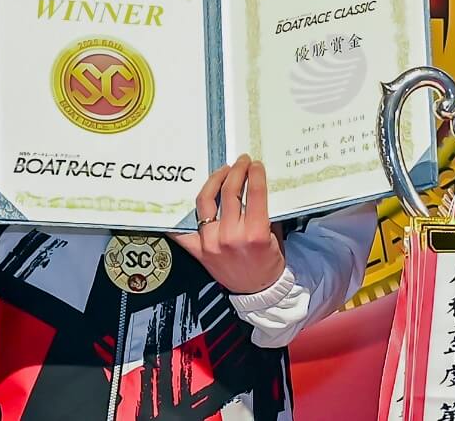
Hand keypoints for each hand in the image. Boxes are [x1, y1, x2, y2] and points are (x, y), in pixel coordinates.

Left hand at [171, 154, 284, 293]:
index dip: (255, 173)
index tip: (255, 164)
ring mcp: (211, 242)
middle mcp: (231, 236)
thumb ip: (265, 212)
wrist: (258, 293)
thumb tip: (257, 184)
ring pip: (206, 201)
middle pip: (230, 191)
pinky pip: (183, 231)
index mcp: (255, 233)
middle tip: (241, 161)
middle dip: (237, 171)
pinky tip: (179, 201)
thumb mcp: (274, 236)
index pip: (255, 193)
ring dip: (214, 180)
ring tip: (222, 171)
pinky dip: (180, 218)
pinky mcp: (199, 250)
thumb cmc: (269, 263)